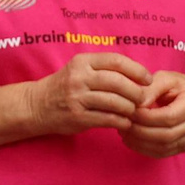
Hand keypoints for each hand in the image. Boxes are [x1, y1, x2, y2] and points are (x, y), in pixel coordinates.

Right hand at [27, 51, 152, 136]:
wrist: (37, 105)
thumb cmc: (66, 86)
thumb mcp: (80, 69)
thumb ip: (104, 69)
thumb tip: (139, 77)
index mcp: (82, 62)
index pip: (116, 61)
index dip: (137, 70)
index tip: (148, 79)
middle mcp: (79, 77)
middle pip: (118, 82)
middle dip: (137, 92)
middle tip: (145, 99)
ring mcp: (77, 97)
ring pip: (115, 102)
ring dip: (130, 108)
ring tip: (134, 112)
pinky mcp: (77, 117)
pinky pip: (108, 119)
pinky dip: (121, 122)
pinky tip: (125, 123)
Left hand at [122, 70, 184, 158]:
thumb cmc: (176, 86)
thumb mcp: (165, 78)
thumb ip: (150, 88)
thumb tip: (136, 104)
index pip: (169, 117)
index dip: (146, 117)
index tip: (129, 111)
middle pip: (166, 135)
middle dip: (140, 131)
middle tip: (123, 122)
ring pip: (163, 147)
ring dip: (139, 142)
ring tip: (124, 131)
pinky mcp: (183, 147)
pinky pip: (162, 153)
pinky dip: (143, 149)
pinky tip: (130, 139)